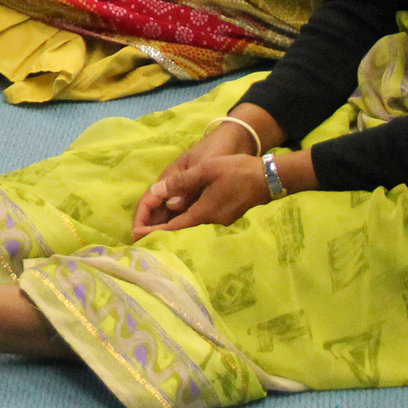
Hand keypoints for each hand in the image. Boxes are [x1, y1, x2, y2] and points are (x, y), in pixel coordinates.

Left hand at [132, 118, 261, 234]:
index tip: (137, 237)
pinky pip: (204, 217)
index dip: (154, 231)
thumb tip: (158, 192)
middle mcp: (212, 221)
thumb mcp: (206, 170)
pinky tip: (183, 212)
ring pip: (193, 222)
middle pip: (181, 228)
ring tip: (155, 225)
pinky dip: (189, 217)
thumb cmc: (237, 171)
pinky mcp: (229, 214)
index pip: (173, 227)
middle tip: (141, 233)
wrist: (269, 178)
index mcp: (204, 212)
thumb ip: (181, 182)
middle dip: (161, 230)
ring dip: (175, 223)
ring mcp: (222, 219)